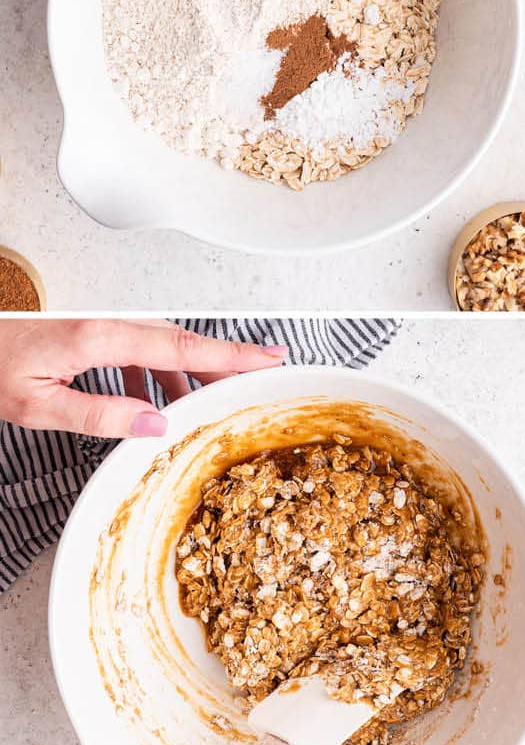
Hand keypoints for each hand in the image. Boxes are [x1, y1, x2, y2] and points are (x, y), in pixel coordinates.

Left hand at [0, 317, 285, 438]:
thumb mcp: (37, 405)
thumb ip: (98, 415)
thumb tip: (155, 423)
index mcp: (98, 337)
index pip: (180, 347)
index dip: (230, 355)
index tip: (268, 358)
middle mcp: (103, 321)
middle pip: (180, 341)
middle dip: (224, 361)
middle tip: (261, 376)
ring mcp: (95, 321)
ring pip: (158, 343)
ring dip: (186, 371)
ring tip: (205, 402)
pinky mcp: (85, 327)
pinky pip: (134, 346)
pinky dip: (154, 370)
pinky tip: (151, 398)